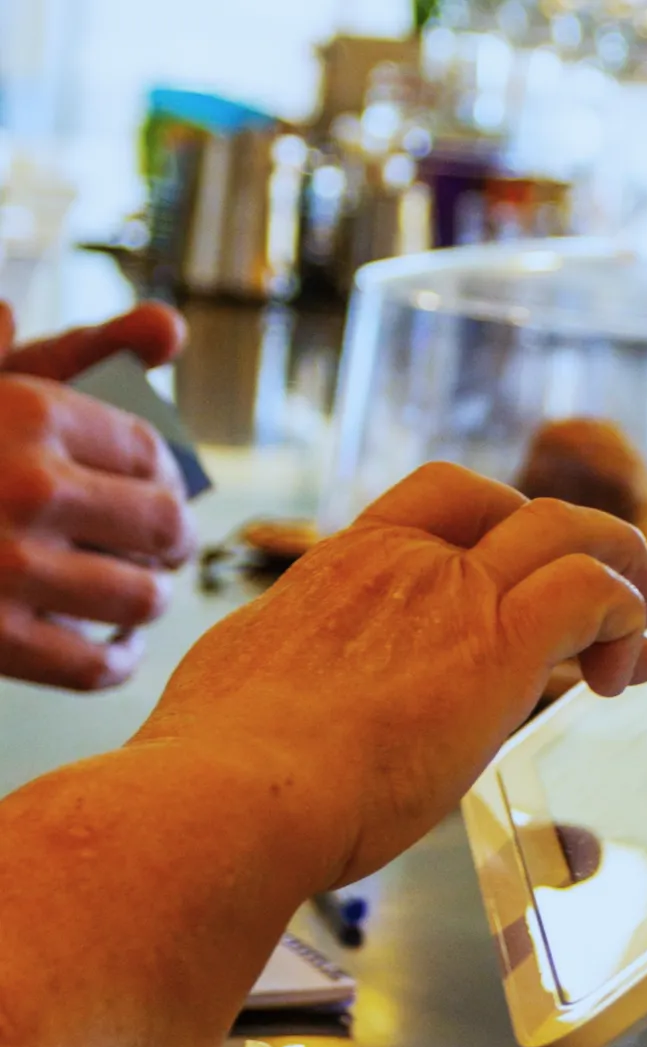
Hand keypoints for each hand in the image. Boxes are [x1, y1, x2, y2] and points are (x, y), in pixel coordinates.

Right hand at [0, 301, 193, 689]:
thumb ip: (67, 351)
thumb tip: (170, 327)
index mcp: (30, 411)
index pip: (149, 450)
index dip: (166, 475)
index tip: (163, 487)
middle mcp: (30, 487)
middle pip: (165, 525)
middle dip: (176, 539)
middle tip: (169, 547)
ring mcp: (10, 568)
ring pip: (140, 596)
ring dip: (149, 597)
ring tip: (142, 590)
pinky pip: (94, 664)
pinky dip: (117, 660)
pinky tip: (117, 646)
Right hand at [140, 463, 646, 886]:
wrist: (228, 800)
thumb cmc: (221, 767)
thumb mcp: (251, 673)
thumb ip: (296, 652)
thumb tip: (298, 664)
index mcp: (347, 563)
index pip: (443, 497)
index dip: (504, 520)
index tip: (527, 573)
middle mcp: (408, 562)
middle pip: (519, 508)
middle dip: (578, 546)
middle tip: (614, 604)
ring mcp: (455, 596)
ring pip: (569, 530)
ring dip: (621, 572)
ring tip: (641, 633)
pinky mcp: (499, 645)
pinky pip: (591, 592)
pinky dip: (625, 616)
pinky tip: (625, 669)